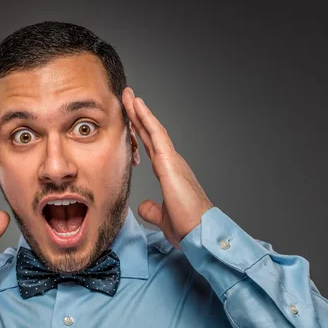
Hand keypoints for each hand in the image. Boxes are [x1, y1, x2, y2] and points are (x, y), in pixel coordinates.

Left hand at [122, 88, 213, 249]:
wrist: (200, 233)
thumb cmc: (187, 226)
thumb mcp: (162, 217)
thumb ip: (152, 209)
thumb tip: (143, 205)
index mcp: (169, 174)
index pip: (151, 148)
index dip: (139, 132)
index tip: (129, 119)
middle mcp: (172, 163)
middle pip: (151, 134)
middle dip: (138, 116)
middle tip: (126, 98)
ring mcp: (172, 161)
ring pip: (153, 129)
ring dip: (140, 111)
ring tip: (128, 95)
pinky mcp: (171, 163)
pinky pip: (157, 135)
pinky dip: (146, 119)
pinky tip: (138, 105)